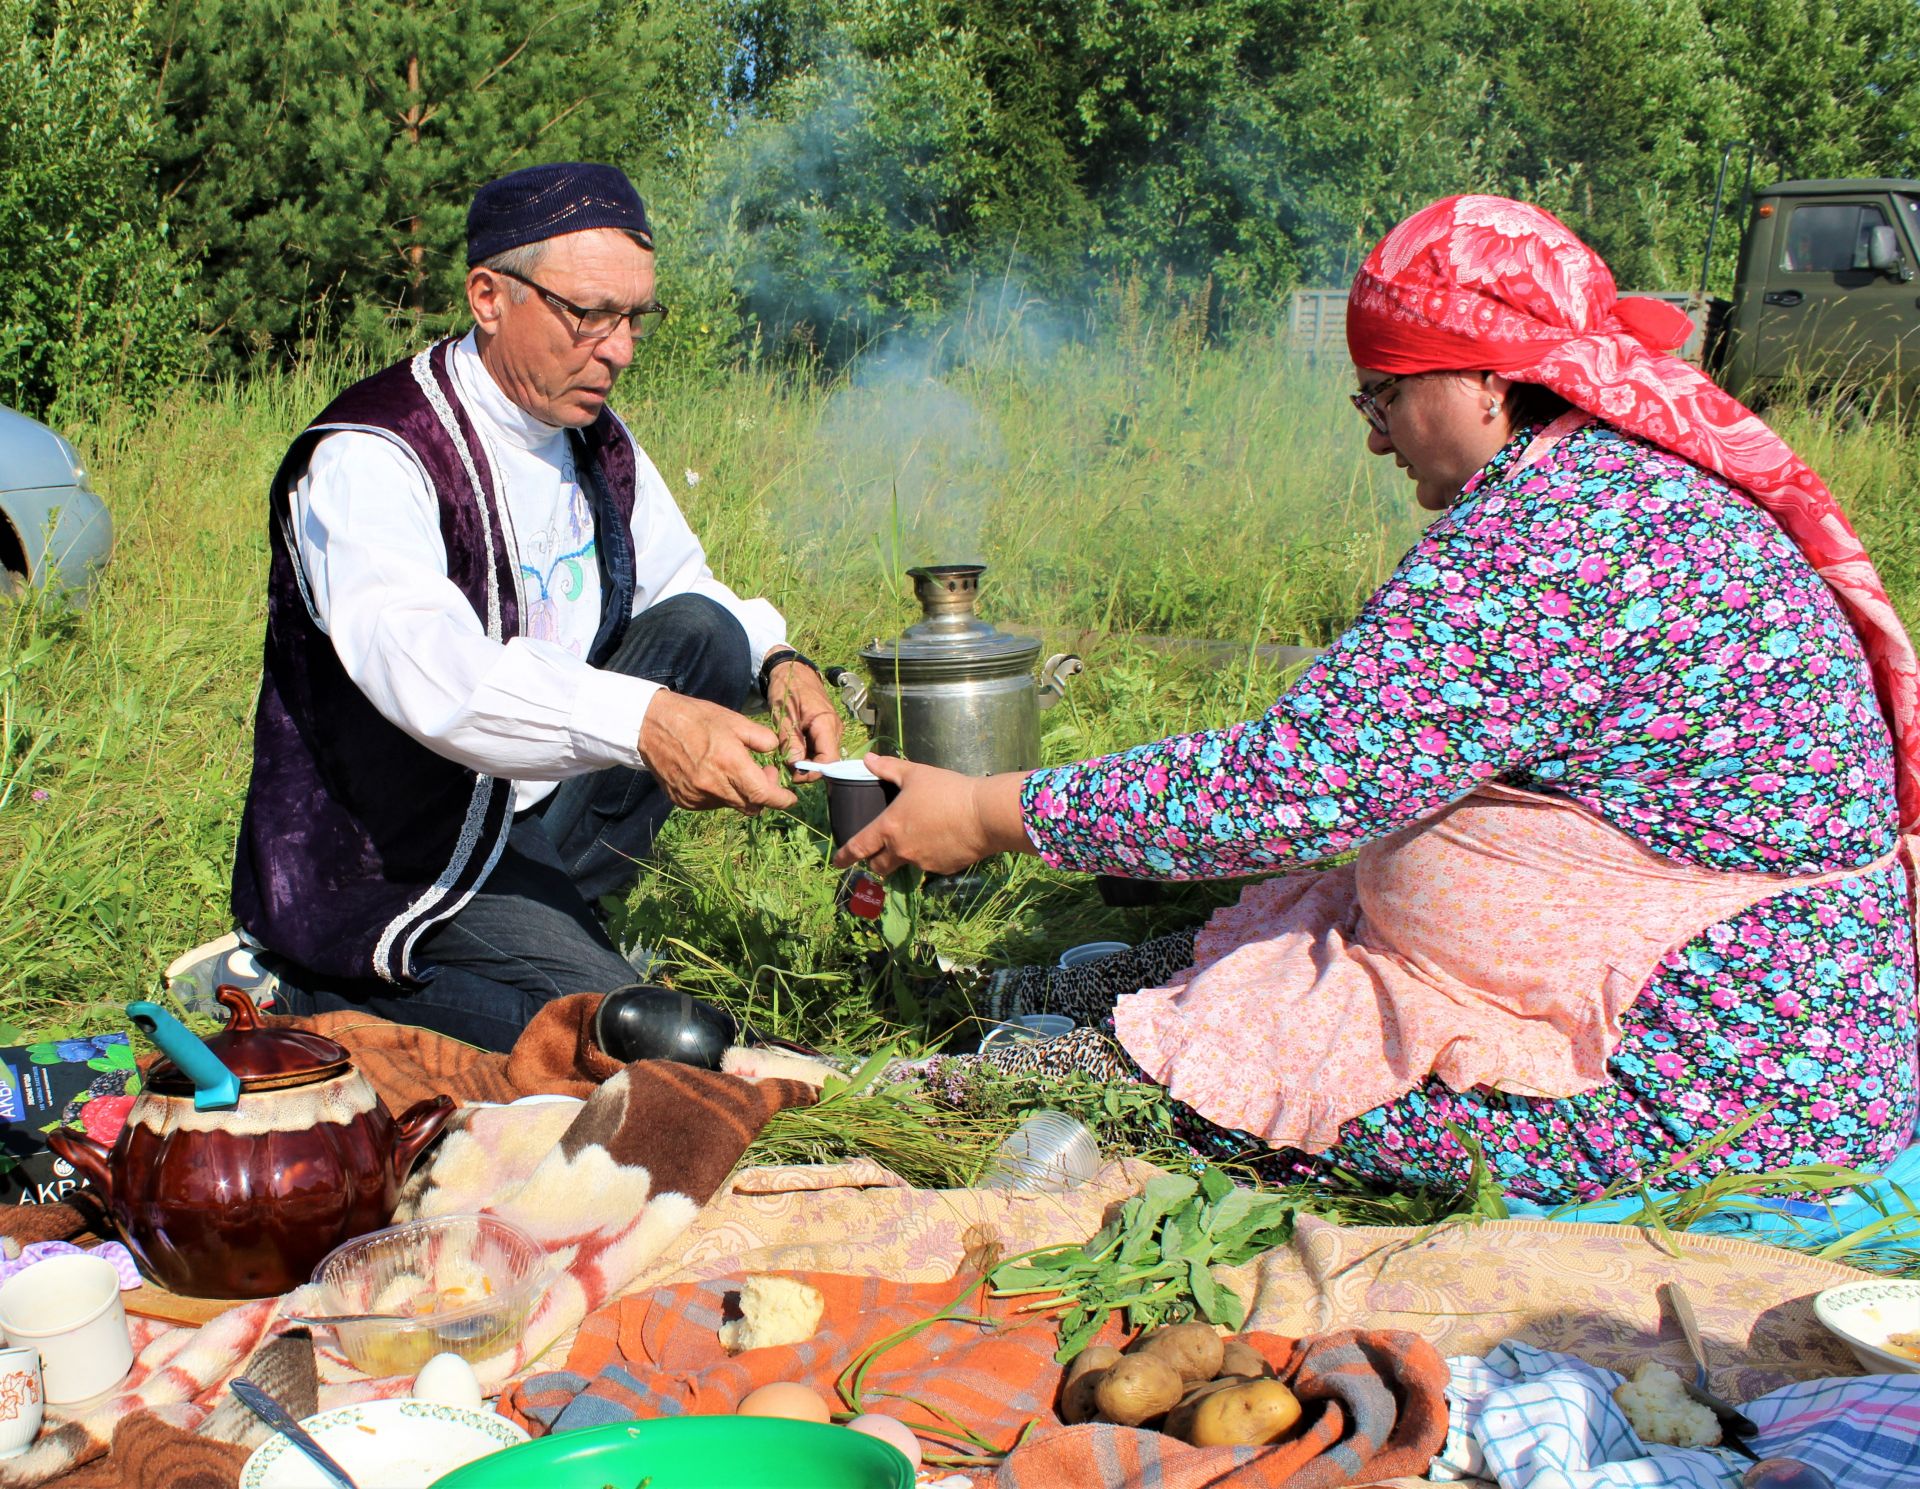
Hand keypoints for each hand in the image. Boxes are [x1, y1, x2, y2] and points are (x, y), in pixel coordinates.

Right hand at [639, 690, 796, 813]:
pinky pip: (710, 804)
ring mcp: (696, 797)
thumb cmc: (695, 718)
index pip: (764, 795)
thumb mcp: (734, 720)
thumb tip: (775, 751)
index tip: (790, 798)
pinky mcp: (683, 801)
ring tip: (734, 768)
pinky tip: (713, 773)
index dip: (781, 800)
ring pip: (731, 805)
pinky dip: (719, 794)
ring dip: (740, 793)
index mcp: (730, 765)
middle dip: (763, 794)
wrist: (652, 725)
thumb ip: (761, 738)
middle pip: (750, 805)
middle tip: (763, 772)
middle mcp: (714, 787)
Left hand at [765, 660, 842, 776]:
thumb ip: (790, 741)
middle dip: (809, 769)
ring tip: (788, 759)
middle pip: (828, 759)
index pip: (830, 758)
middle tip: (787, 770)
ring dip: (807, 761)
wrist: (792, 670)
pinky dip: (808, 753)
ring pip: (824, 754)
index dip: (814, 772)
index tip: (794, 776)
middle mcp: (834, 727)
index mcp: (826, 722)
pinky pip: (820, 747)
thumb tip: (796, 766)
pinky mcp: (826, 728)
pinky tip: (793, 750)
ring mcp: (832, 728)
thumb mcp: (783, 715)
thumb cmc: (787, 689)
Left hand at [831, 755, 1035, 874]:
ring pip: (906, 865)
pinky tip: (944, 839)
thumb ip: (889, 768)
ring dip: (906, 856)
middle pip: (879, 866)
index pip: (858, 848)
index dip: (844, 856)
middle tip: (880, 852)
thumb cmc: (947, 790)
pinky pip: (930, 865)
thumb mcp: (915, 774)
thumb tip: (868, 759)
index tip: (836, 862)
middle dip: (875, 862)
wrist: (984, 815)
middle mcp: (902, 851)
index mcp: (889, 828)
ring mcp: (922, 863)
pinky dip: (931, 856)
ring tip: (922, 836)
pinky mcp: (943, 869)